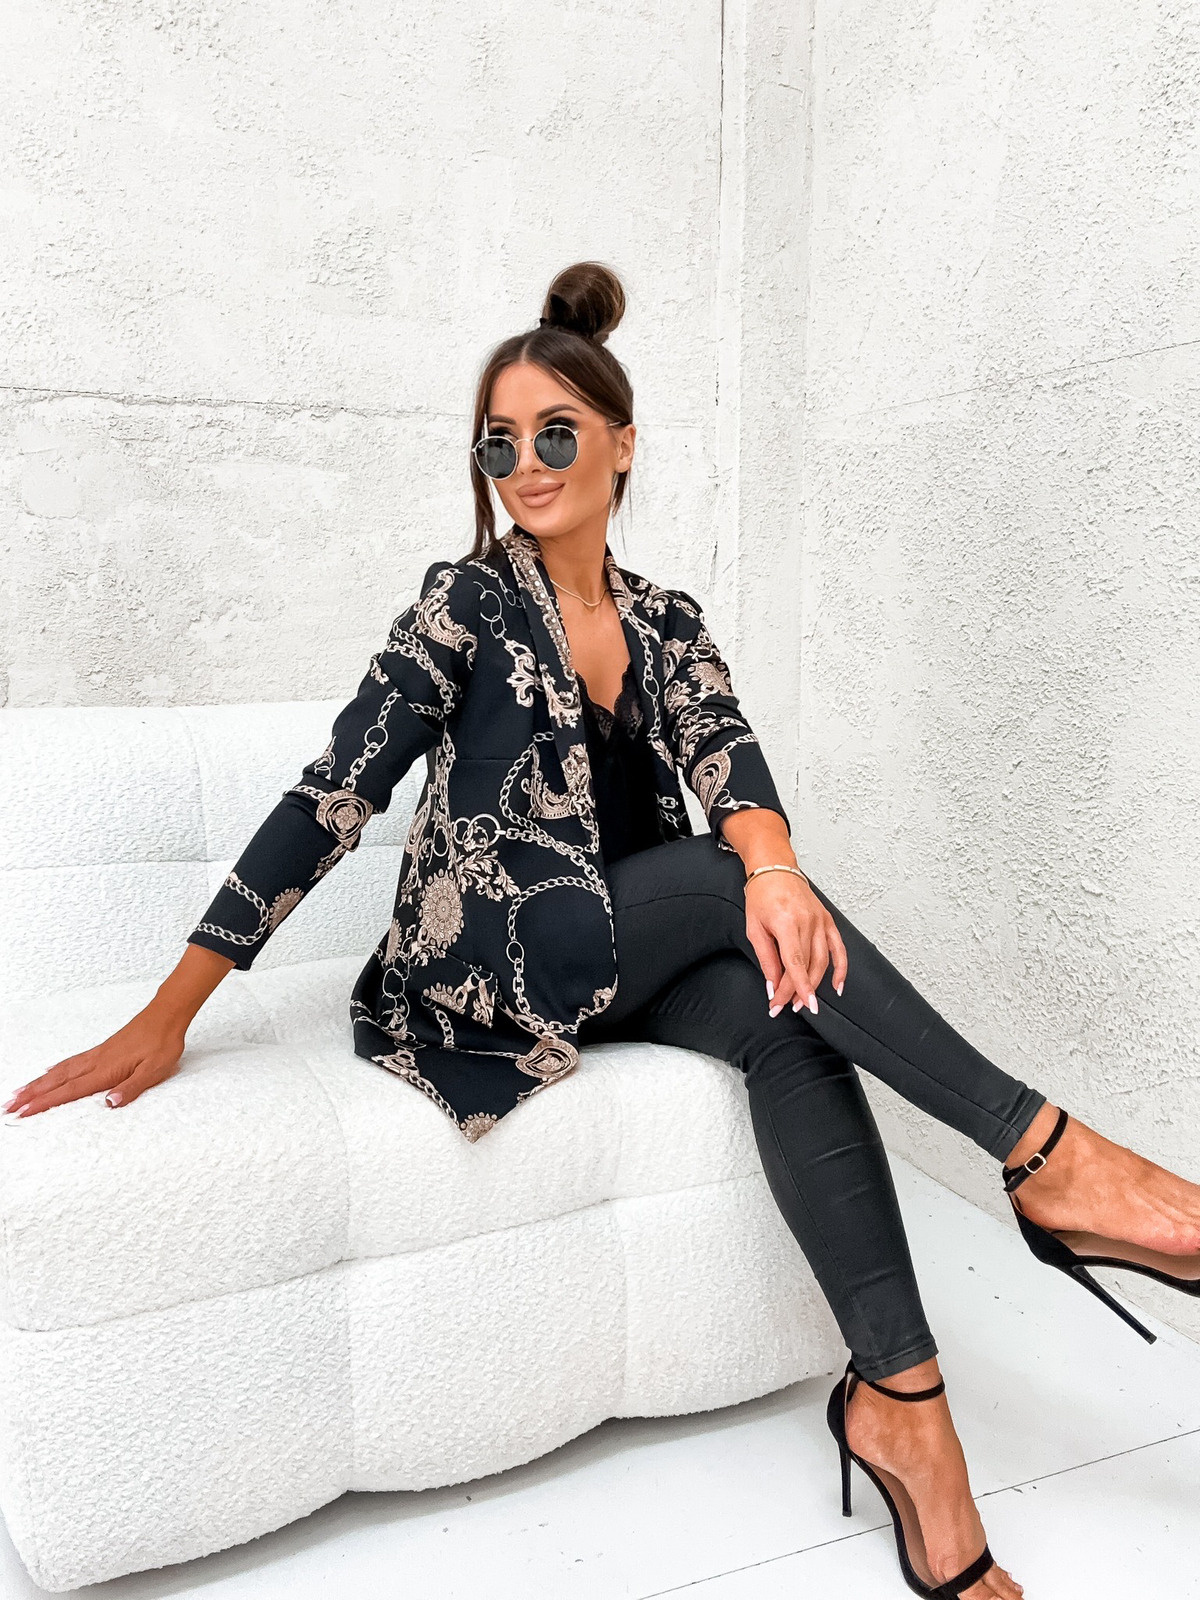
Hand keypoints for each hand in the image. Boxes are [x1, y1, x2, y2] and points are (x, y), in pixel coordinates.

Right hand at [2, 1005, 187, 1119]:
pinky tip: (49, 1071)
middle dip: (32, 1094)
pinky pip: (71, 1062)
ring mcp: (97, 1054)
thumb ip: (131, 1088)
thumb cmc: (162, 1042)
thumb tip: (109, 1104)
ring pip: (61, 1070)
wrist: (167, 1015)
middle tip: (10, 1106)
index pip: (70, 1091)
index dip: (46, 1103)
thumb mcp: (154, 1070)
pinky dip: (55, 1069)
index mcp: (106, 1070)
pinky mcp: (102, 1049)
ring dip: (39, 1082)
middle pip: (57, 1080)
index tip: (25, 1112)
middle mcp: (96, 1061)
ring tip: (20, 1092)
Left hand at [742, 870, 847, 1016]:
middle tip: (785, 1006)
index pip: (794, 963)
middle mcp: (808, 922)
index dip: (794, 988)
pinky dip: (841, 969)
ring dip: (814, 985)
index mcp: (787, 922)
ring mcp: (821, 921)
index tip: (790, 1006)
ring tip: (803, 1001)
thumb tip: (772, 985)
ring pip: (823, 962)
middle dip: (796, 991)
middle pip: (807, 966)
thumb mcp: (754, 928)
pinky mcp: (828, 920)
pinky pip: (839, 948)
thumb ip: (765, 958)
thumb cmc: (762, 895)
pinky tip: (836, 986)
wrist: (776, 869)